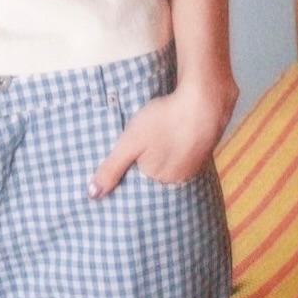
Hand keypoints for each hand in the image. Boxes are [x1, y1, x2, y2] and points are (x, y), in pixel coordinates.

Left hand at [88, 77, 236, 197]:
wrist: (204, 101)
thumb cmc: (163, 119)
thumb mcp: (130, 142)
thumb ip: (112, 168)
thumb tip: (93, 195)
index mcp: (158, 178)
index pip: (138, 176)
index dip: (133, 161)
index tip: (132, 147)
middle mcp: (178, 178)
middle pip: (156, 170)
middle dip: (150, 157)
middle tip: (148, 135)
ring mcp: (194, 165)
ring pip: (172, 161)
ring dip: (166, 151)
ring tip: (162, 132)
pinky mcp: (205, 150)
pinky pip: (186, 153)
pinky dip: (180, 144)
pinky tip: (177, 131)